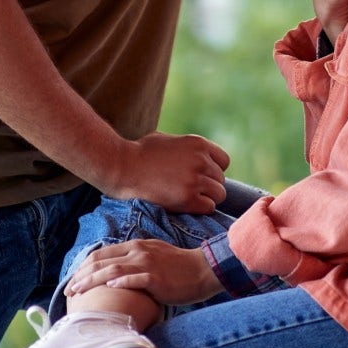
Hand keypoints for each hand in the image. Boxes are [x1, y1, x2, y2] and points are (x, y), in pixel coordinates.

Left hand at [64, 241, 223, 305]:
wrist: (203, 270)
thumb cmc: (178, 268)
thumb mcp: (153, 256)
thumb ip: (134, 261)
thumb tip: (115, 275)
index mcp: (135, 246)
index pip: (102, 254)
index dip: (84, 267)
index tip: (73, 280)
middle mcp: (138, 252)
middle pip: (102, 261)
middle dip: (81, 275)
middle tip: (69, 289)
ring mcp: (147, 264)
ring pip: (112, 269)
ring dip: (92, 281)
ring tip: (78, 291)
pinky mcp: (157, 278)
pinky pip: (135, 279)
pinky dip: (120, 283)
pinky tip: (109, 289)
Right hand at [98, 132, 230, 214]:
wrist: (123, 167)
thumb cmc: (140, 153)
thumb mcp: (168, 139)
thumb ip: (187, 148)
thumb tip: (200, 156)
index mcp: (198, 143)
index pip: (224, 161)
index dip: (213, 170)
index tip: (200, 176)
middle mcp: (201, 160)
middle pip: (221, 180)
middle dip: (208, 186)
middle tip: (189, 189)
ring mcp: (195, 180)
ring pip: (219, 194)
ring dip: (206, 198)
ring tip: (188, 198)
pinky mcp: (188, 198)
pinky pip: (209, 207)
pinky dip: (200, 208)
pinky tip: (185, 205)